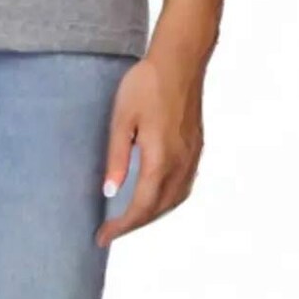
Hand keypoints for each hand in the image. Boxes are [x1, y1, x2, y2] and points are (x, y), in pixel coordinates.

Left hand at [94, 55, 204, 248]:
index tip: (102, 237)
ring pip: (173, 201)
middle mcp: (180, 164)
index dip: (121, 226)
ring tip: (129, 218)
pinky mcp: (196, 148)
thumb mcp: (122, 118)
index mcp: (160, 160)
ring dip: (152, 214)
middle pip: (158, 209)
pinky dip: (167, 200)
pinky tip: (155, 195)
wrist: (179, 61)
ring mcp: (191, 157)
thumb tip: (109, 192)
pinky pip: (183, 187)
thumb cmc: (146, 84)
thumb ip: (117, 157)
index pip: (140, 207)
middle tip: (111, 231)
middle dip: (134, 224)